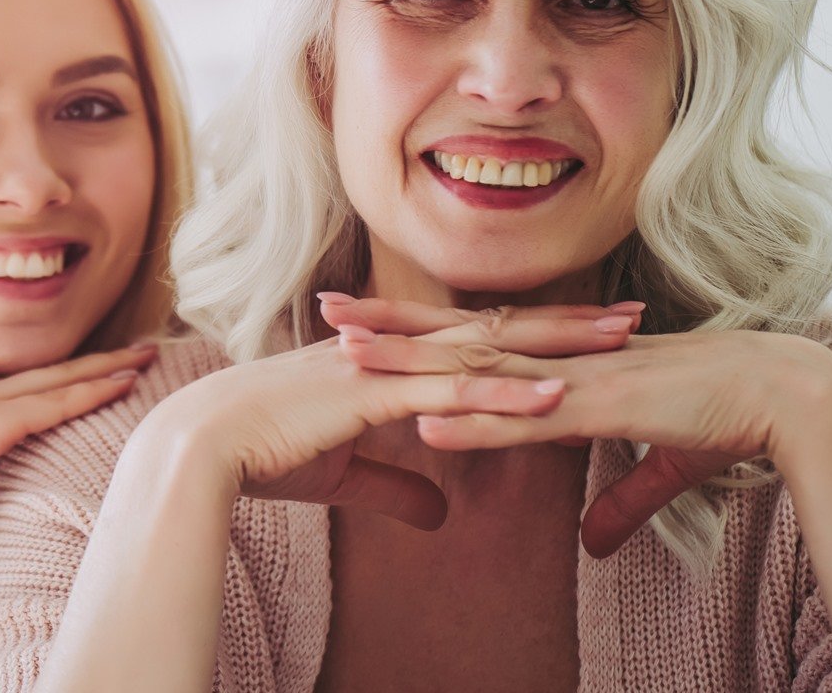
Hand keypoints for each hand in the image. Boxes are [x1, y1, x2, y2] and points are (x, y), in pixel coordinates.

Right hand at [0, 343, 156, 549]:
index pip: (21, 376)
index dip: (64, 372)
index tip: (98, 368)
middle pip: (48, 368)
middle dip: (98, 359)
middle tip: (142, 348)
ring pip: (60, 379)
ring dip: (109, 369)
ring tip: (146, 360)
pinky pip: (54, 404)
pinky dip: (93, 393)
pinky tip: (123, 388)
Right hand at [139, 306, 633, 530]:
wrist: (201, 447)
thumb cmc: (259, 456)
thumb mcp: (343, 473)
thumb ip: (397, 486)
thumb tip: (442, 514)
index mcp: (386, 359)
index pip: (473, 339)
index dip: (532, 334)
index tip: (586, 332)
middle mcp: (393, 350)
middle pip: (495, 329)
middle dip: (565, 325)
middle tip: (630, 317)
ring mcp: (384, 366)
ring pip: (486, 349)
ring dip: (556, 346)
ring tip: (619, 343)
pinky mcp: (373, 395)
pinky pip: (453, 392)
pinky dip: (507, 392)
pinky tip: (557, 395)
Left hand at [336, 316, 831, 555]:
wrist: (790, 396)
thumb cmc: (728, 416)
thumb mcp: (660, 464)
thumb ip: (619, 500)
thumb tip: (592, 543)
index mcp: (569, 360)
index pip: (478, 337)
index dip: (420, 327)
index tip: (365, 320)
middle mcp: (563, 358)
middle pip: (459, 338)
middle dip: (390, 325)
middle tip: (324, 310)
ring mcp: (580, 377)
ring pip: (478, 368)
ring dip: (411, 363)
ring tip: (347, 355)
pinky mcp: (605, 407)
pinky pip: (528, 416)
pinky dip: (476, 421)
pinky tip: (428, 424)